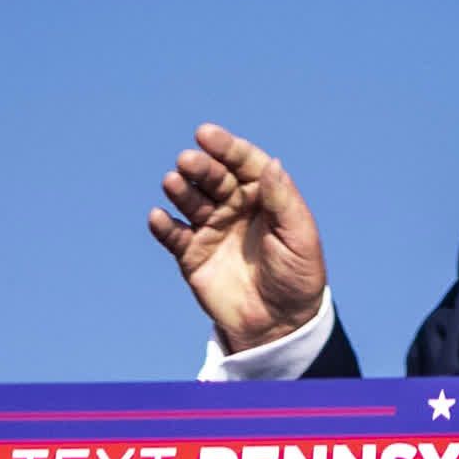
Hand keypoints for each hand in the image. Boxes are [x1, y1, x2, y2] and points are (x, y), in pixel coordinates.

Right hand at [148, 123, 326, 353]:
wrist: (280, 324)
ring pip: (190, 200)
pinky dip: (163, 226)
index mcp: (264, 196)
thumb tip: (271, 163)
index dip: (226, 147)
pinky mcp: (192, 254)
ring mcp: (212, 228)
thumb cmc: (297, 276)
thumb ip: (283, 201)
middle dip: (200, 166)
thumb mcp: (299, 238)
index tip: (205, 134)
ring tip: (174, 183)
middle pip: (214, 177)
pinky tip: (159, 217)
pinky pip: (173, 235)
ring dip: (180, 190)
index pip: (244, 163)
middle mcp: (235, 206)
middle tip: (188, 161)